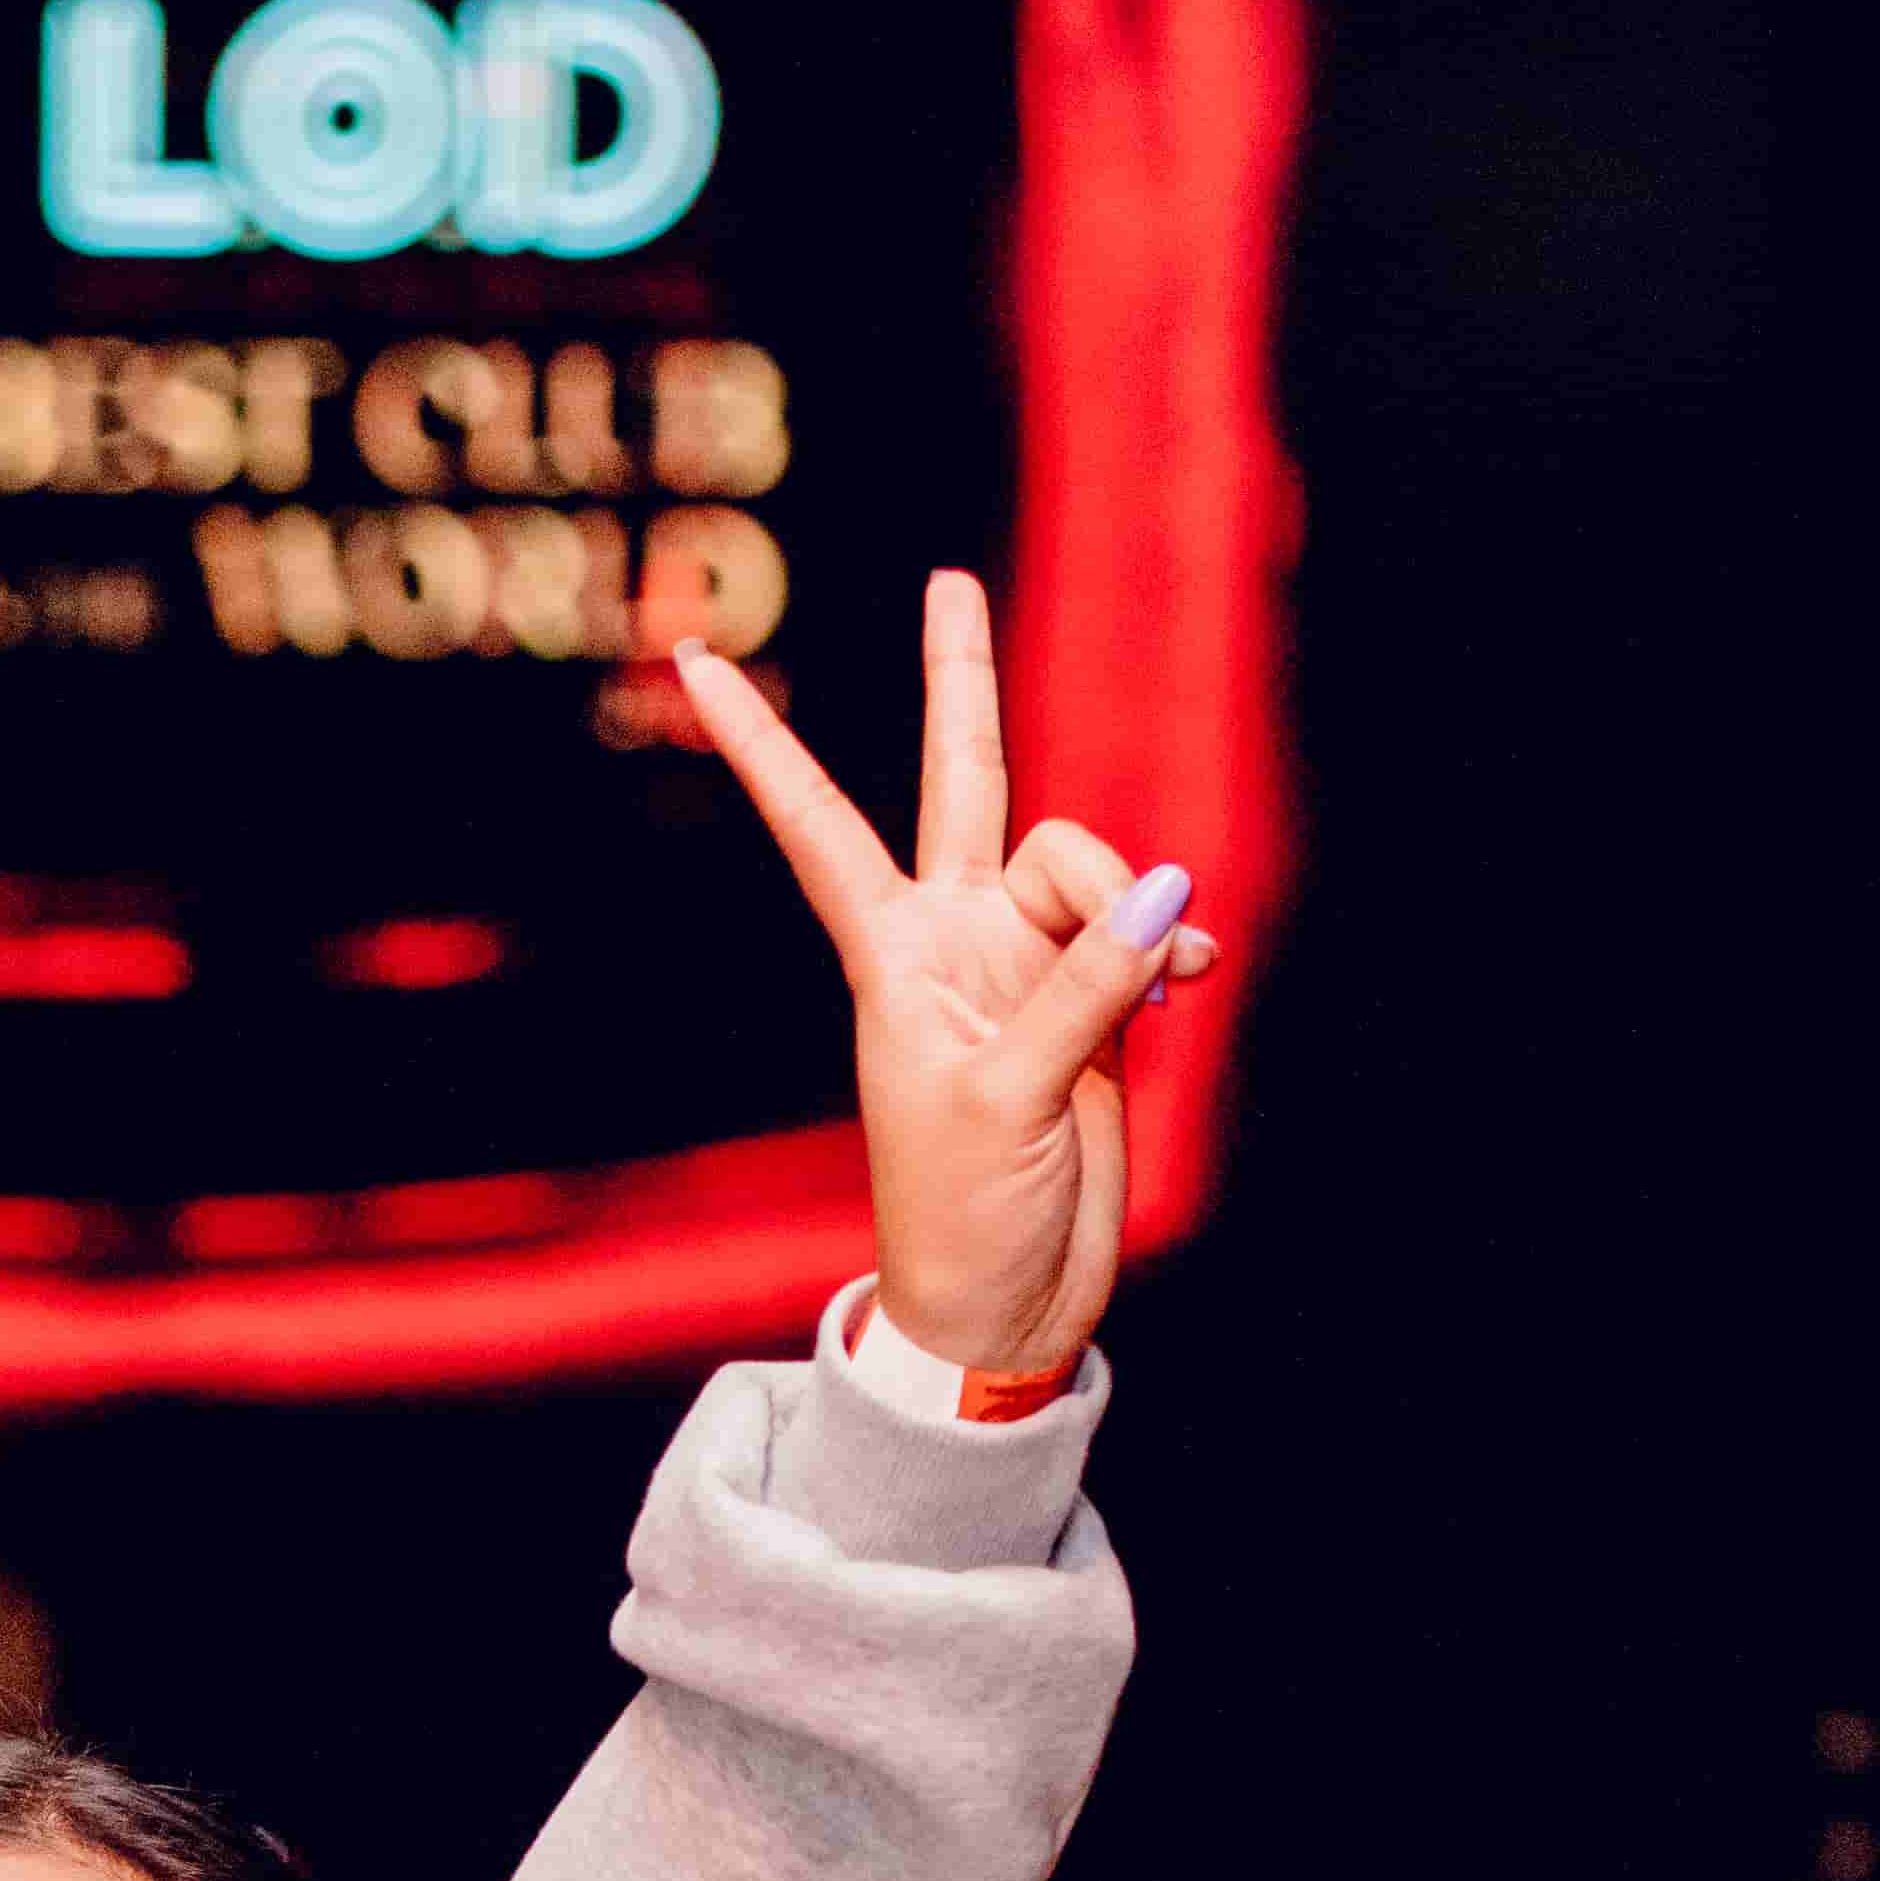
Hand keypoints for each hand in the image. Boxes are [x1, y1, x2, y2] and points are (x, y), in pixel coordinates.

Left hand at [680, 569, 1213, 1393]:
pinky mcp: (1087, 1004)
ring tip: (1156, 990)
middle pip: (962, 781)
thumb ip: (1083, 987)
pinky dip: (1169, 947)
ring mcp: (1024, 965)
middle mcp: (953, 940)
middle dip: (961, 682)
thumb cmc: (964, 1216)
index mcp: (892, 954)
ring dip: (1131, 910)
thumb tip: (1159, 896)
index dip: (759, 742)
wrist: (1006, 1302)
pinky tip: (1190, 979)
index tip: (689, 661)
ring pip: (1087, 866)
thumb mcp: (1011, 1101)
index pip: (816, 822)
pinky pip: (1141, 930)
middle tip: (948, 577)